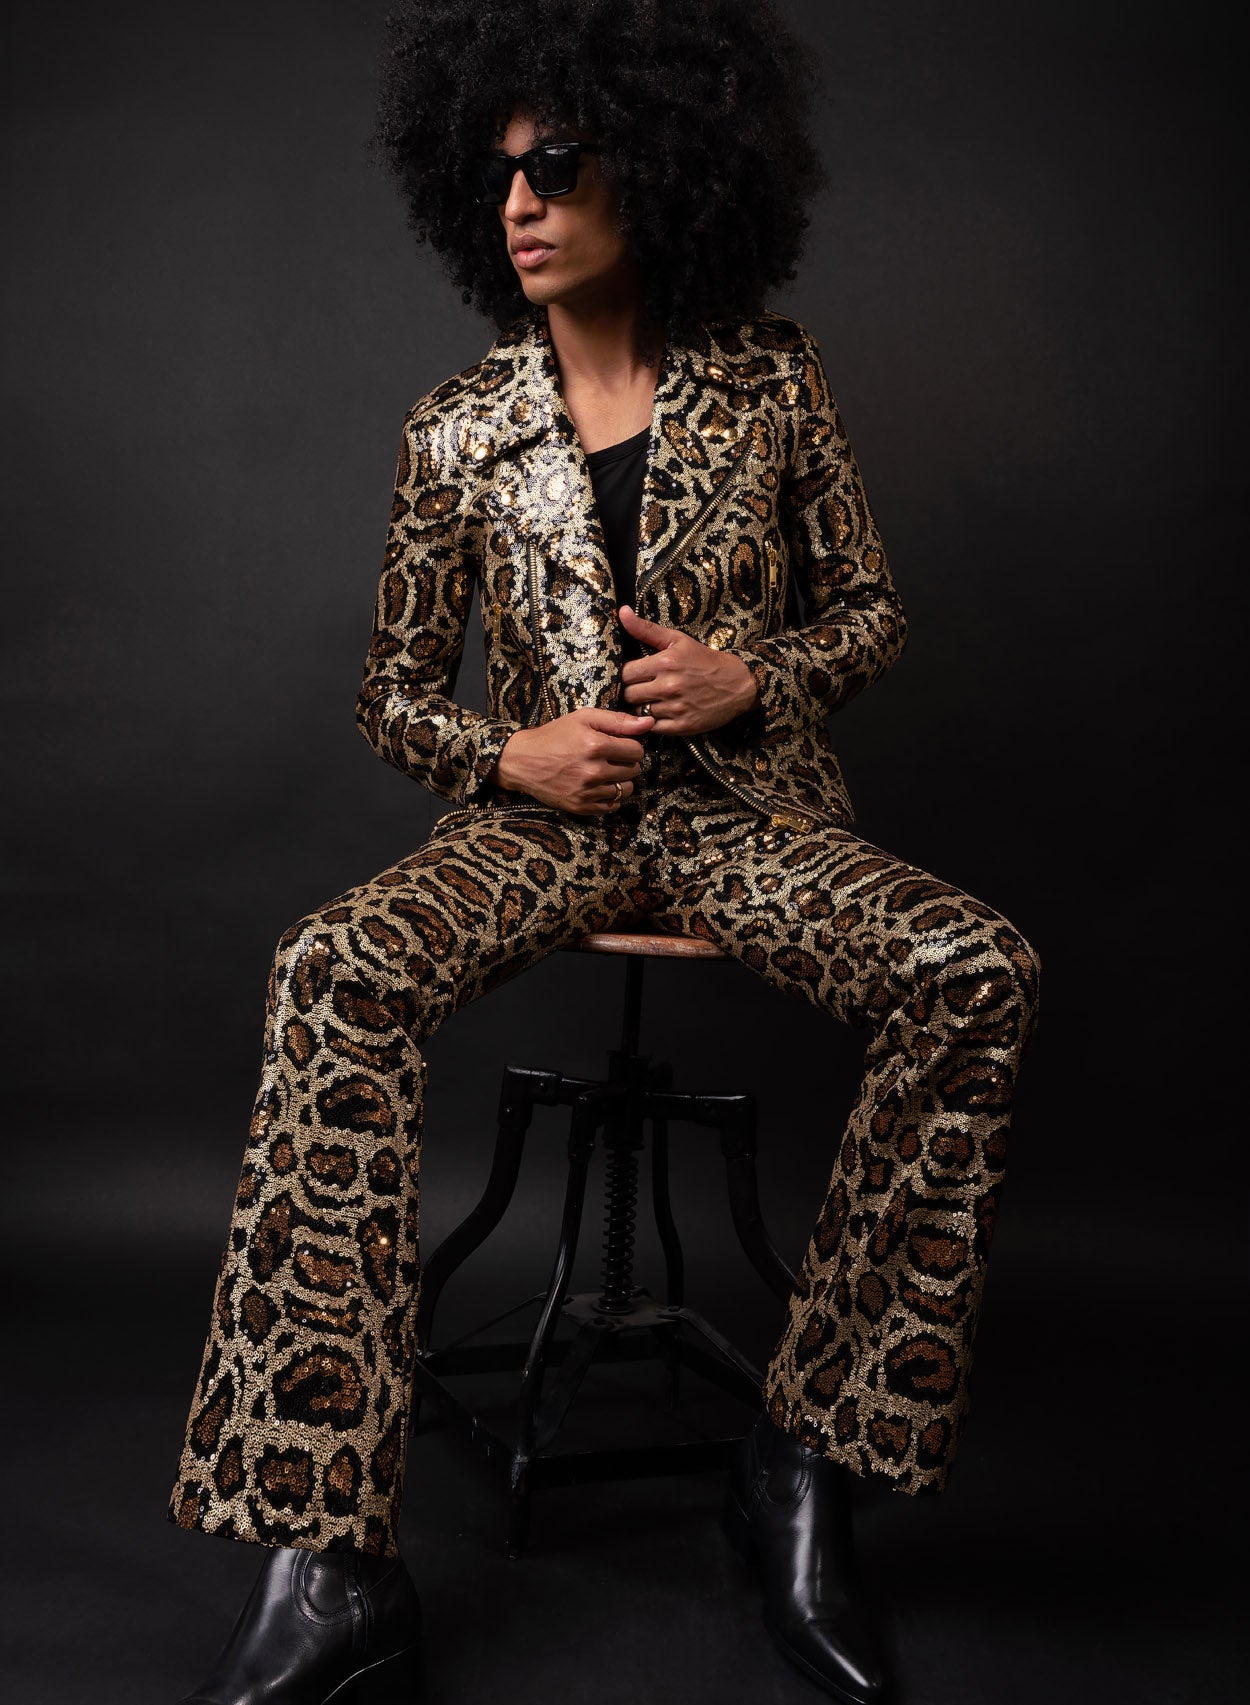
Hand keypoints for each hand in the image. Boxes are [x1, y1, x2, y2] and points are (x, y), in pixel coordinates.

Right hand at [489, 706, 655, 814]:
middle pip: (634, 770)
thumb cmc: (555, 735)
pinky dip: (610, 797)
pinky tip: (599, 786)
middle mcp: (593, 771)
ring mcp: (587, 792)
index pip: (637, 750)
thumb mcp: (583, 718)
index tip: (619, 745)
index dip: (631, 746)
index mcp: (595, 745)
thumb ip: (618, 720)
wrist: (522, 761)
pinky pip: (613, 806)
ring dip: (621, 780)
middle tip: (610, 758)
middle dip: (627, 762)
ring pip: (626, 790)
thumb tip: (649, 723)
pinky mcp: (581, 807)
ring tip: (605, 772)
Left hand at [617, 605, 758, 734]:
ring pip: (639, 712)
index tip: (635, 675)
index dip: (626, 675)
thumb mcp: (677, 639)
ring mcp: (675, 708)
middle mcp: (668, 687)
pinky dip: (653, 722)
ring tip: (652, 700)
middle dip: (632, 691)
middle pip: (628, 695)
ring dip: (641, 707)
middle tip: (642, 688)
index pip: (625, 674)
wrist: (737, 684)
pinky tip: (661, 712)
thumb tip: (622, 612)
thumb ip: (646, 629)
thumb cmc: (704, 660)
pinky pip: (653, 728)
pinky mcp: (682, 726)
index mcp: (664, 663)